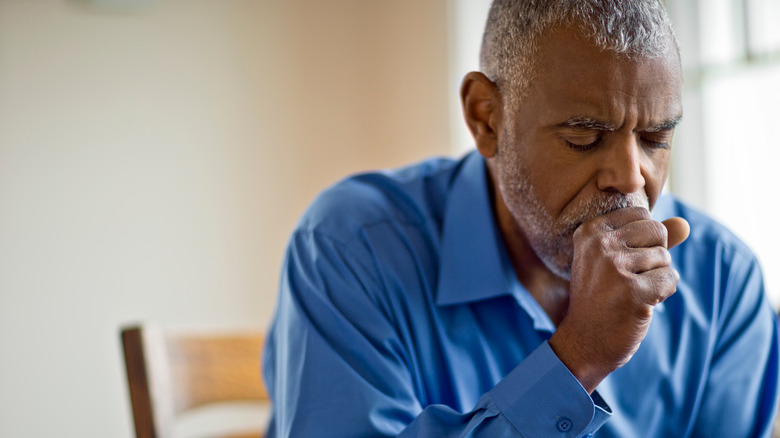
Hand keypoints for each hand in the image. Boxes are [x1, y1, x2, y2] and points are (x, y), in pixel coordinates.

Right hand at [548, 207, 689, 392]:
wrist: (583, 341)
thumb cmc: (602, 297)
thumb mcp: (615, 259)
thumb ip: (649, 238)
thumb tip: (685, 223)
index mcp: (590, 231)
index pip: (641, 215)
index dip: (643, 240)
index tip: (621, 262)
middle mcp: (599, 244)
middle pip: (657, 231)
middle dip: (654, 256)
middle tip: (629, 279)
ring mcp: (615, 267)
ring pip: (665, 258)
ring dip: (657, 278)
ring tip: (631, 293)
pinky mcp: (633, 291)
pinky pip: (670, 279)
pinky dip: (662, 294)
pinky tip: (640, 304)